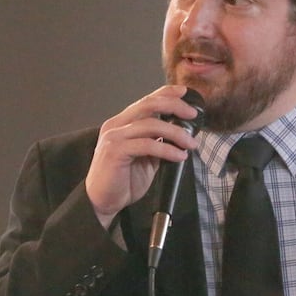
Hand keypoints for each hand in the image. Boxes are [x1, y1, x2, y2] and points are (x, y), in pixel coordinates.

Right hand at [85, 85, 200, 227]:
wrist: (103, 202)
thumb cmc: (123, 181)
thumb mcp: (146, 158)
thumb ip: (158, 143)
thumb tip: (180, 135)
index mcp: (122, 123)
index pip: (145, 101)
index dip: (165, 93)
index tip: (184, 92)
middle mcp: (116, 125)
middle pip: (148, 105)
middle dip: (174, 106)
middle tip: (192, 115)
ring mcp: (114, 137)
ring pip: (151, 124)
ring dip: (176, 133)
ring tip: (191, 144)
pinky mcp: (115, 151)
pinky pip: (147, 145)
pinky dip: (167, 149)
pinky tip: (179, 156)